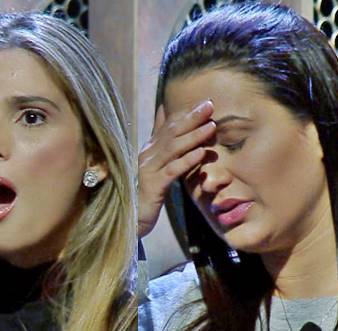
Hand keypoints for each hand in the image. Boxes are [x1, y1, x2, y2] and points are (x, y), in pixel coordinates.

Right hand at [137, 100, 215, 238]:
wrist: (126, 221)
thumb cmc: (142, 197)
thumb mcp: (156, 174)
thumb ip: (167, 157)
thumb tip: (177, 144)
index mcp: (149, 152)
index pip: (168, 127)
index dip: (185, 114)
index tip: (203, 103)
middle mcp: (147, 156)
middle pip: (172, 132)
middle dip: (191, 117)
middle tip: (209, 105)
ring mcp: (148, 170)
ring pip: (174, 148)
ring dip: (194, 136)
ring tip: (211, 126)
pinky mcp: (152, 187)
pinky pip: (172, 171)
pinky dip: (187, 160)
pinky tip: (201, 153)